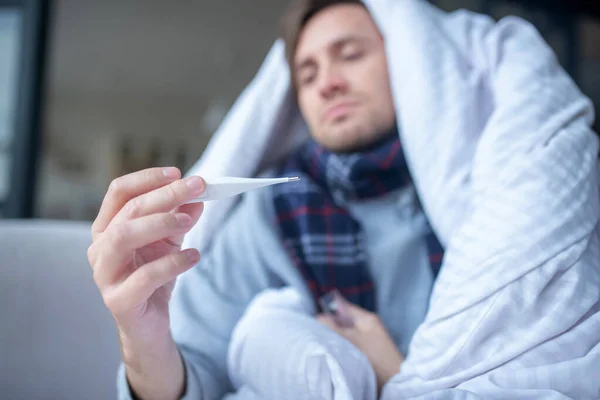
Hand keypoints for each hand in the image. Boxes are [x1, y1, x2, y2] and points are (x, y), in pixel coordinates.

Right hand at [86, 167, 205, 399]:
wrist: (150, 324)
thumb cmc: (155, 276)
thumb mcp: (170, 241)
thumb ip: (181, 218)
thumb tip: (198, 197)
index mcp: (107, 227)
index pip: (119, 192)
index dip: (147, 178)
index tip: (177, 172)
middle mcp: (99, 248)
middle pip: (128, 211)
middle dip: (165, 195)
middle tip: (197, 188)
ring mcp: (105, 275)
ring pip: (123, 237)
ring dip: (160, 223)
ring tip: (189, 221)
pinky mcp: (119, 300)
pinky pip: (145, 277)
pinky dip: (172, 263)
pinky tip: (193, 256)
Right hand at [318, 301, 403, 392]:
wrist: (392, 381)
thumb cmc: (373, 356)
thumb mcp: (350, 339)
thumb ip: (333, 327)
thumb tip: (319, 317)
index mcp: (366, 318)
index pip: (344, 307)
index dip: (330, 311)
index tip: (316, 319)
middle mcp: (368, 326)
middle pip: (344, 322)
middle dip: (332, 327)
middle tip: (318, 333)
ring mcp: (369, 340)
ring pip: (346, 335)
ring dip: (337, 338)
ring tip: (326, 343)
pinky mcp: (369, 353)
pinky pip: (351, 345)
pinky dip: (343, 347)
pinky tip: (336, 353)